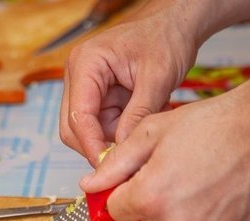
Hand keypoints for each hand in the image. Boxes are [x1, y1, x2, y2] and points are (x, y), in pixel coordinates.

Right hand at [59, 1, 198, 166]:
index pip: (78, 117)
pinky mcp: (100, 97)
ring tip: (149, 120)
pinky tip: (147, 113)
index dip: (91, 145)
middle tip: (128, 156)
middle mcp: (79, 77)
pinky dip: (125, 129)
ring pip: (90, 131)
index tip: (108, 167)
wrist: (175, 24)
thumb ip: (137, 115)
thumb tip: (122, 151)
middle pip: (74, 128)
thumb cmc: (165, 37)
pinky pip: (105, 125)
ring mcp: (88, 88)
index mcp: (85, 65)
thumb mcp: (157, 77)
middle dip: (99, 145)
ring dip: (117, 136)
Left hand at [79, 83, 249, 220]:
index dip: (122, 191)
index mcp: (150, 198)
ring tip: (198, 176)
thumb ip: (114, 164)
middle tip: (173, 169)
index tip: (135, 177)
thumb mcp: (151, 134)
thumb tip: (89, 186)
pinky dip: (204, 214)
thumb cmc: (209, 125)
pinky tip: (216, 187)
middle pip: (144, 220)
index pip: (115, 210)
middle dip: (150, 199)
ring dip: (177, 208)